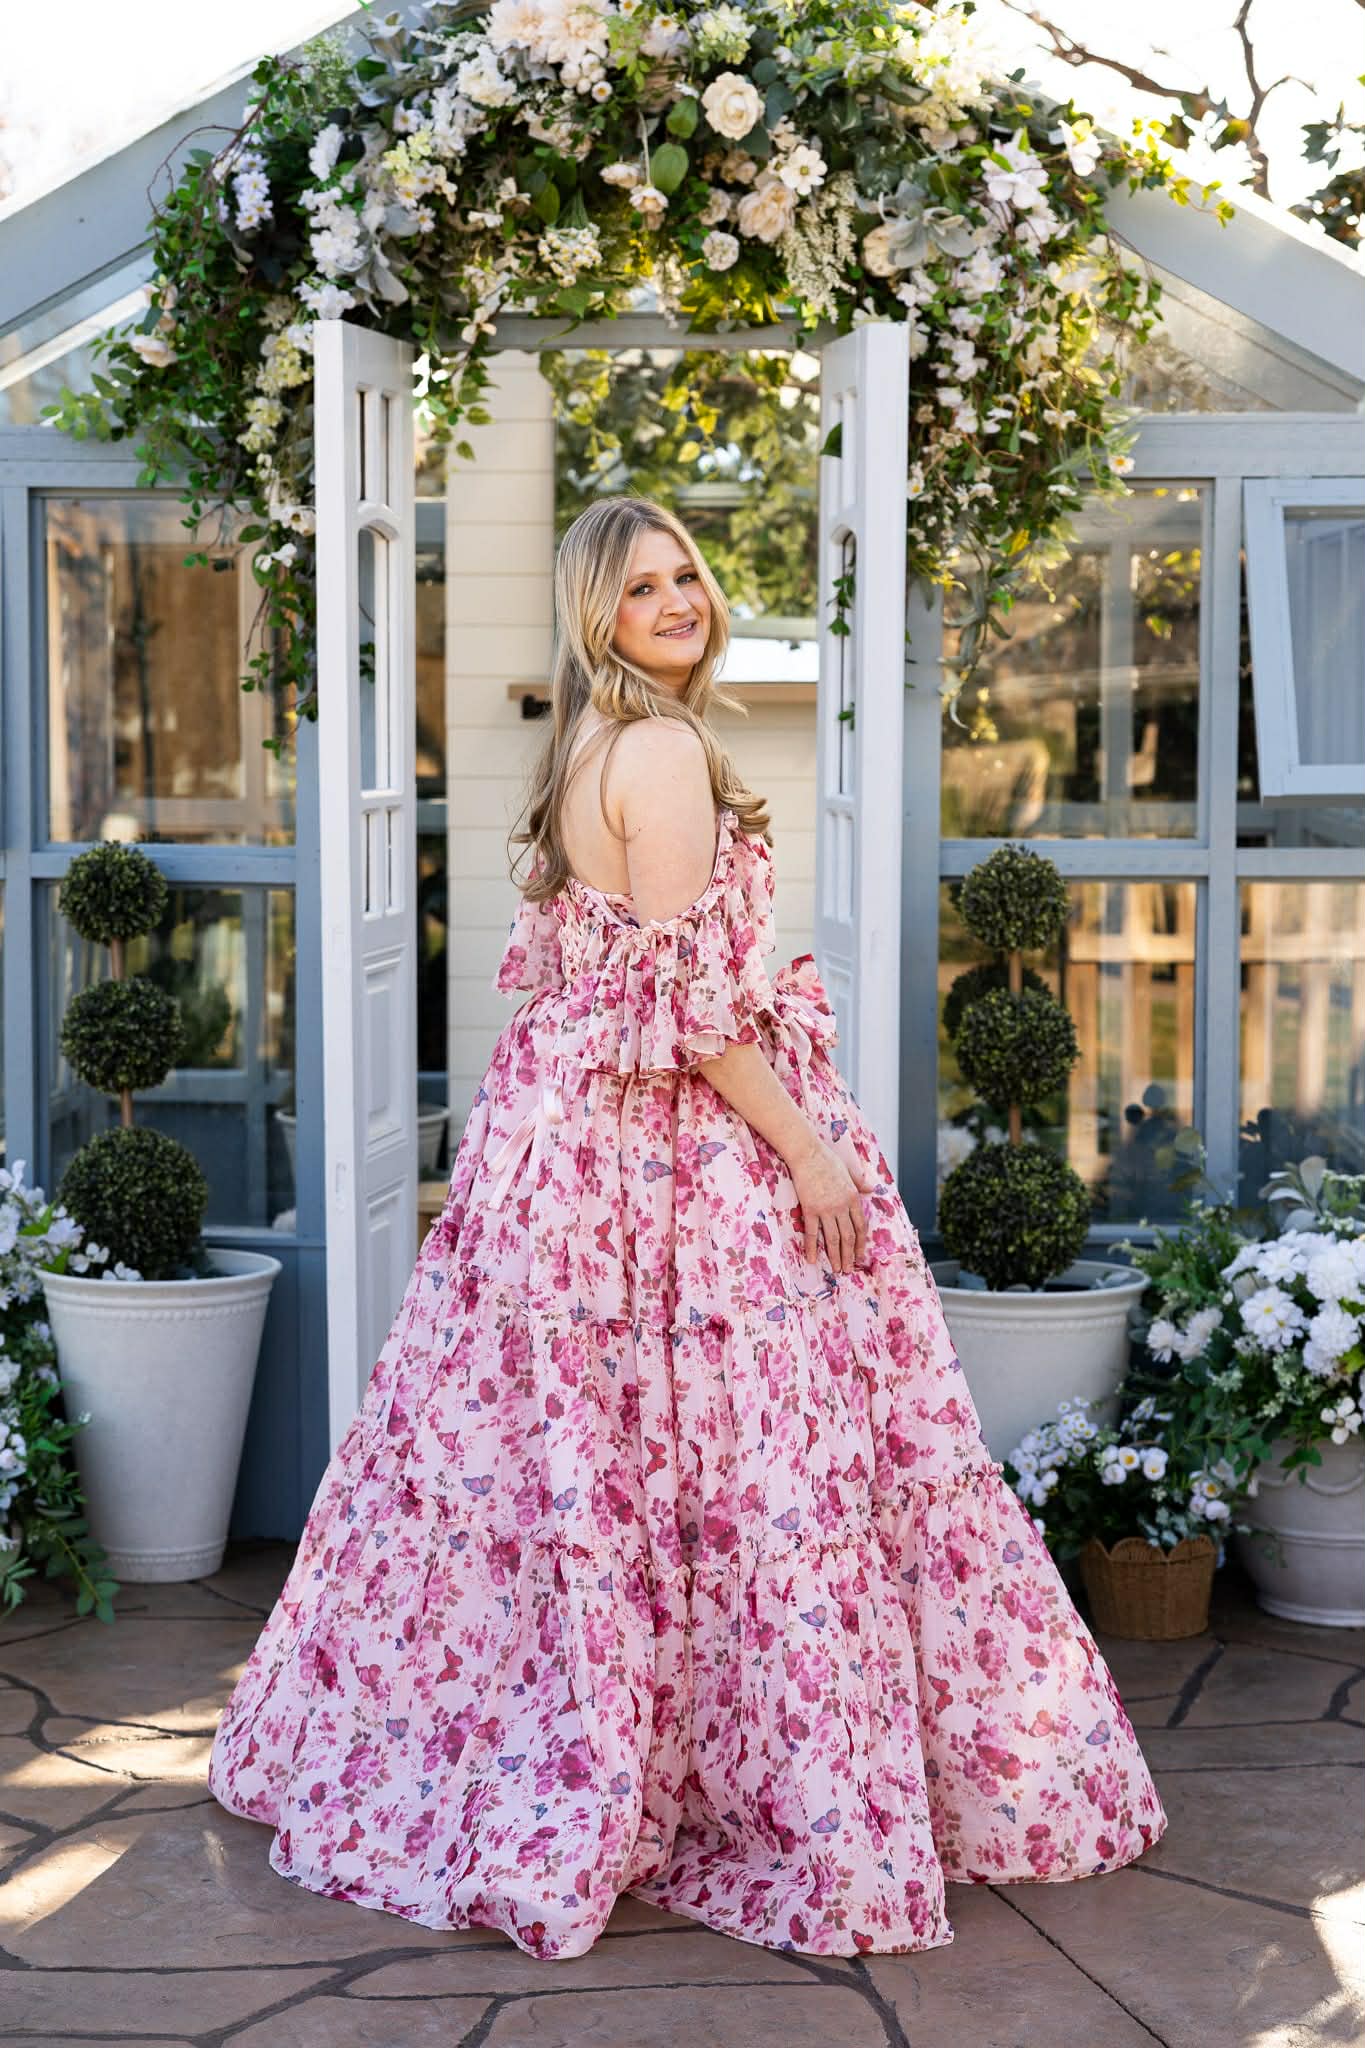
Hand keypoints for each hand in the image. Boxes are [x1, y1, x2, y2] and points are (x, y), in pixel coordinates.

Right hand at [787, 1133, 874, 1274]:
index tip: (859, 1255)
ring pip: (833, 1238)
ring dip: (835, 1256)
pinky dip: (812, 1247)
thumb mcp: (849, 1170)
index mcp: (853, 1197)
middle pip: (848, 1237)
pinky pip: (812, 1233)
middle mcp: (842, 1206)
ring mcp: (826, 1209)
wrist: (807, 1154)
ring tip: (837, 1269)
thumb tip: (872, 1189)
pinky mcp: (810, 1209)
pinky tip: (812, 1259)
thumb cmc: (827, 1159)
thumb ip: (860, 1182)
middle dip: (849, 1255)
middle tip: (848, 1269)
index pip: (860, 1226)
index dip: (860, 1243)